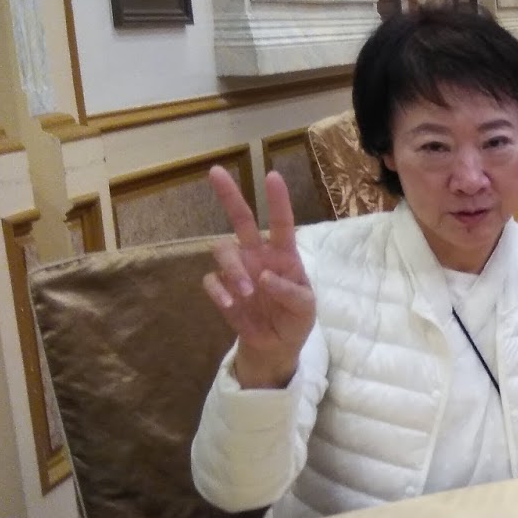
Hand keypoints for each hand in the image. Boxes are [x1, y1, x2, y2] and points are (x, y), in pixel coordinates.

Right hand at [201, 166, 315, 388]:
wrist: (277, 345)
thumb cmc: (296, 318)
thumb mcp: (306, 308)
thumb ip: (291, 292)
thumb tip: (266, 276)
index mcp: (284, 255)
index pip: (282, 223)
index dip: (277, 200)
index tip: (272, 176)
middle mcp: (258, 255)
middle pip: (241, 219)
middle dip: (229, 195)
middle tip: (215, 171)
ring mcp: (238, 270)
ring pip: (222, 250)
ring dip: (232, 269)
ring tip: (248, 293)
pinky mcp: (223, 290)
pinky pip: (211, 280)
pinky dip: (220, 292)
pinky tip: (232, 306)